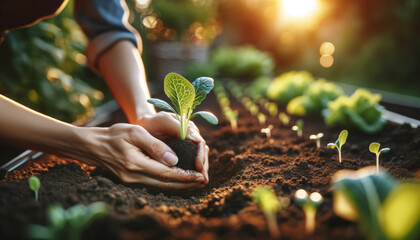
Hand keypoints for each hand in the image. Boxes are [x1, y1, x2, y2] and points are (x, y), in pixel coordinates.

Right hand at [75, 123, 205, 188]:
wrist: (92, 146)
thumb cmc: (114, 135)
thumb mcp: (135, 133)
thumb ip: (155, 146)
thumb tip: (174, 160)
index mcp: (136, 164)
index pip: (166, 174)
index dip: (185, 176)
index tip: (200, 175)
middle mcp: (134, 177)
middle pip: (166, 184)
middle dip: (186, 184)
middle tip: (203, 181)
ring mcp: (132, 181)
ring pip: (161, 187)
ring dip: (179, 186)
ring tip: (195, 182)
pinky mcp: (131, 181)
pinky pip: (154, 184)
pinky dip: (169, 183)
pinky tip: (179, 181)